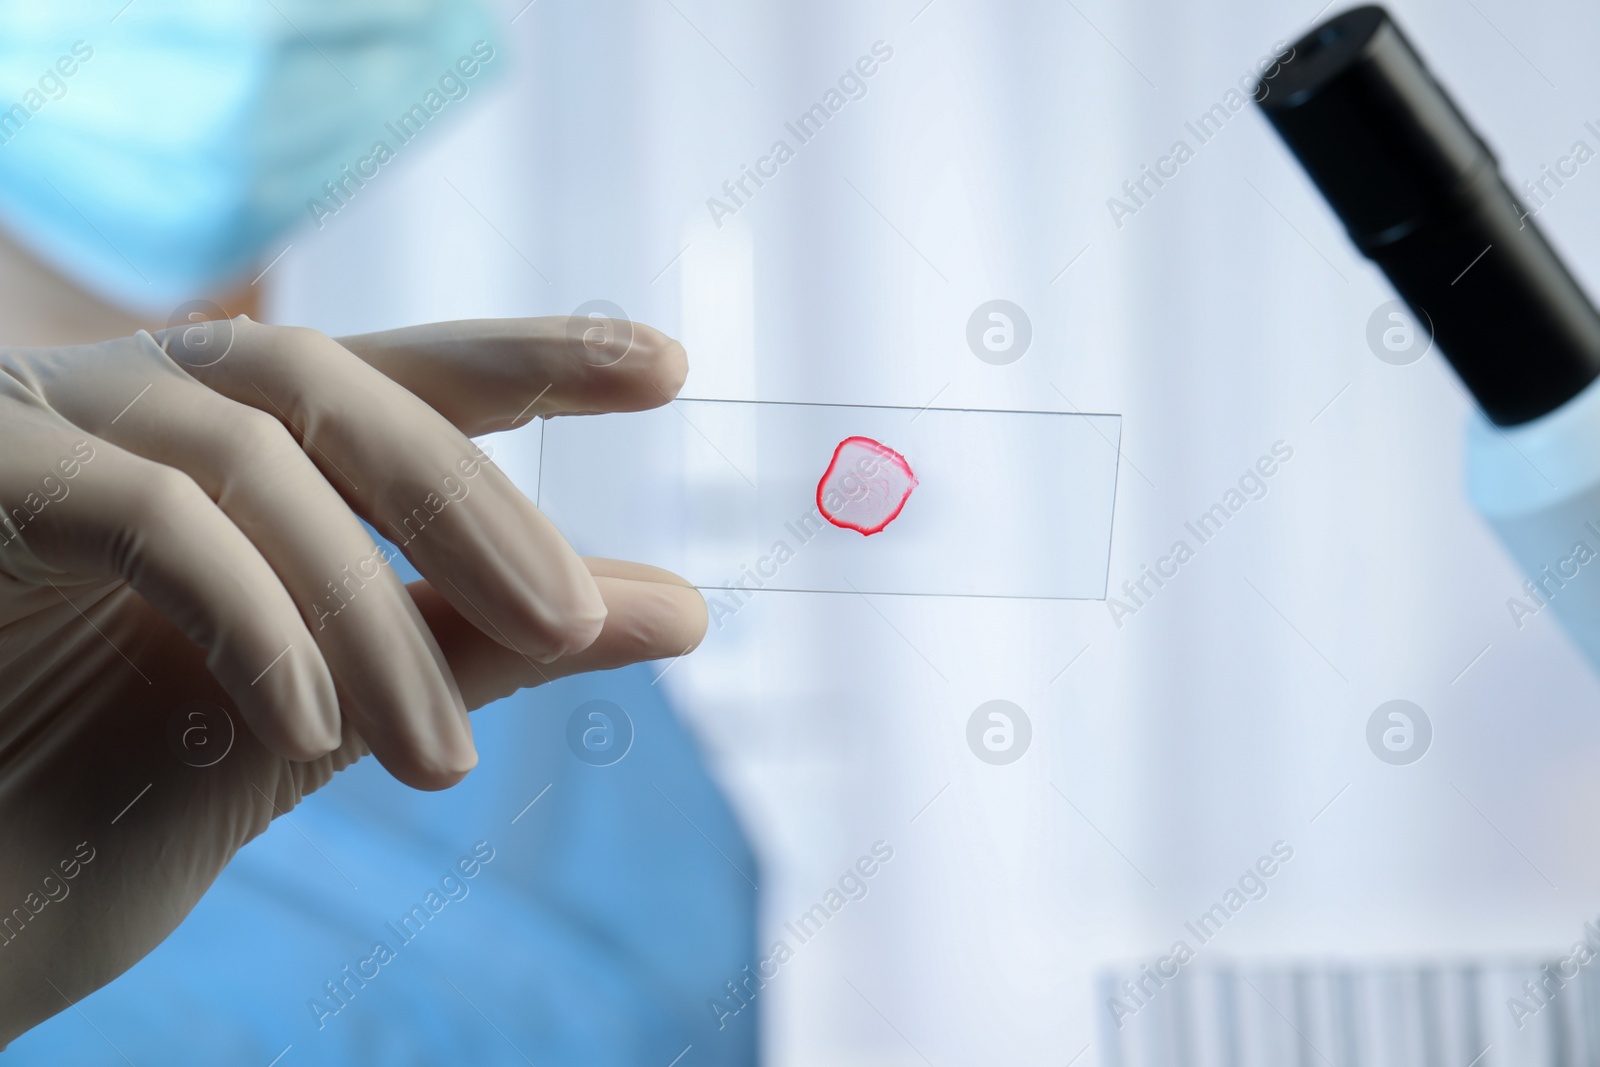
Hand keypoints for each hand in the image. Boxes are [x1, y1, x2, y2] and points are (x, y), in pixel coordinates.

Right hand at [0, 316, 706, 1043]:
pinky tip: (312, 726)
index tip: (665, 364)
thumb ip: (485, 641)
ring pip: (259, 460)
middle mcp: (146, 403)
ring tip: (441, 760)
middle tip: (582, 618)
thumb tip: (678, 609)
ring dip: (373, 613)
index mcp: (236, 447)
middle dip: (475, 503)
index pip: (404, 374)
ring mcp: (52, 424)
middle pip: (345, 388)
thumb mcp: (332, 707)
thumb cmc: (99, 782)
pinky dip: (250, 614)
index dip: (532, 355)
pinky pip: (147, 515)